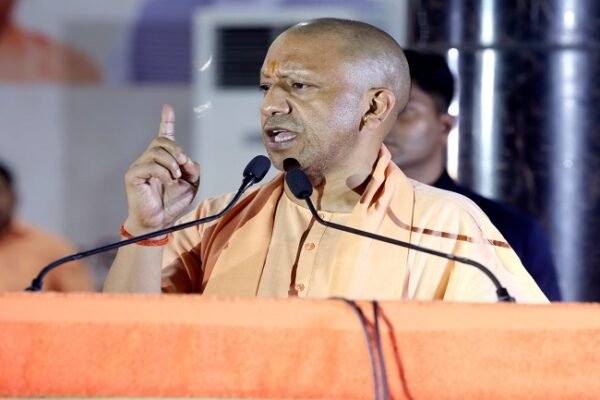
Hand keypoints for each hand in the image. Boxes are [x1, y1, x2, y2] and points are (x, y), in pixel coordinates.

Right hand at [123, 104, 199, 233]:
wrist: (159, 222)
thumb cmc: (172, 203)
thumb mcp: (191, 184)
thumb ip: (193, 169)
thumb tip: (187, 160)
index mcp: (163, 159)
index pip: (164, 135)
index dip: (166, 121)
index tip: (167, 108)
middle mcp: (149, 159)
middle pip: (162, 141)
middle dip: (176, 150)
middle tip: (183, 164)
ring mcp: (139, 166)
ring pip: (156, 151)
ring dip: (171, 163)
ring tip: (175, 177)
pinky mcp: (133, 176)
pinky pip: (150, 165)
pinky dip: (163, 173)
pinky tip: (168, 181)